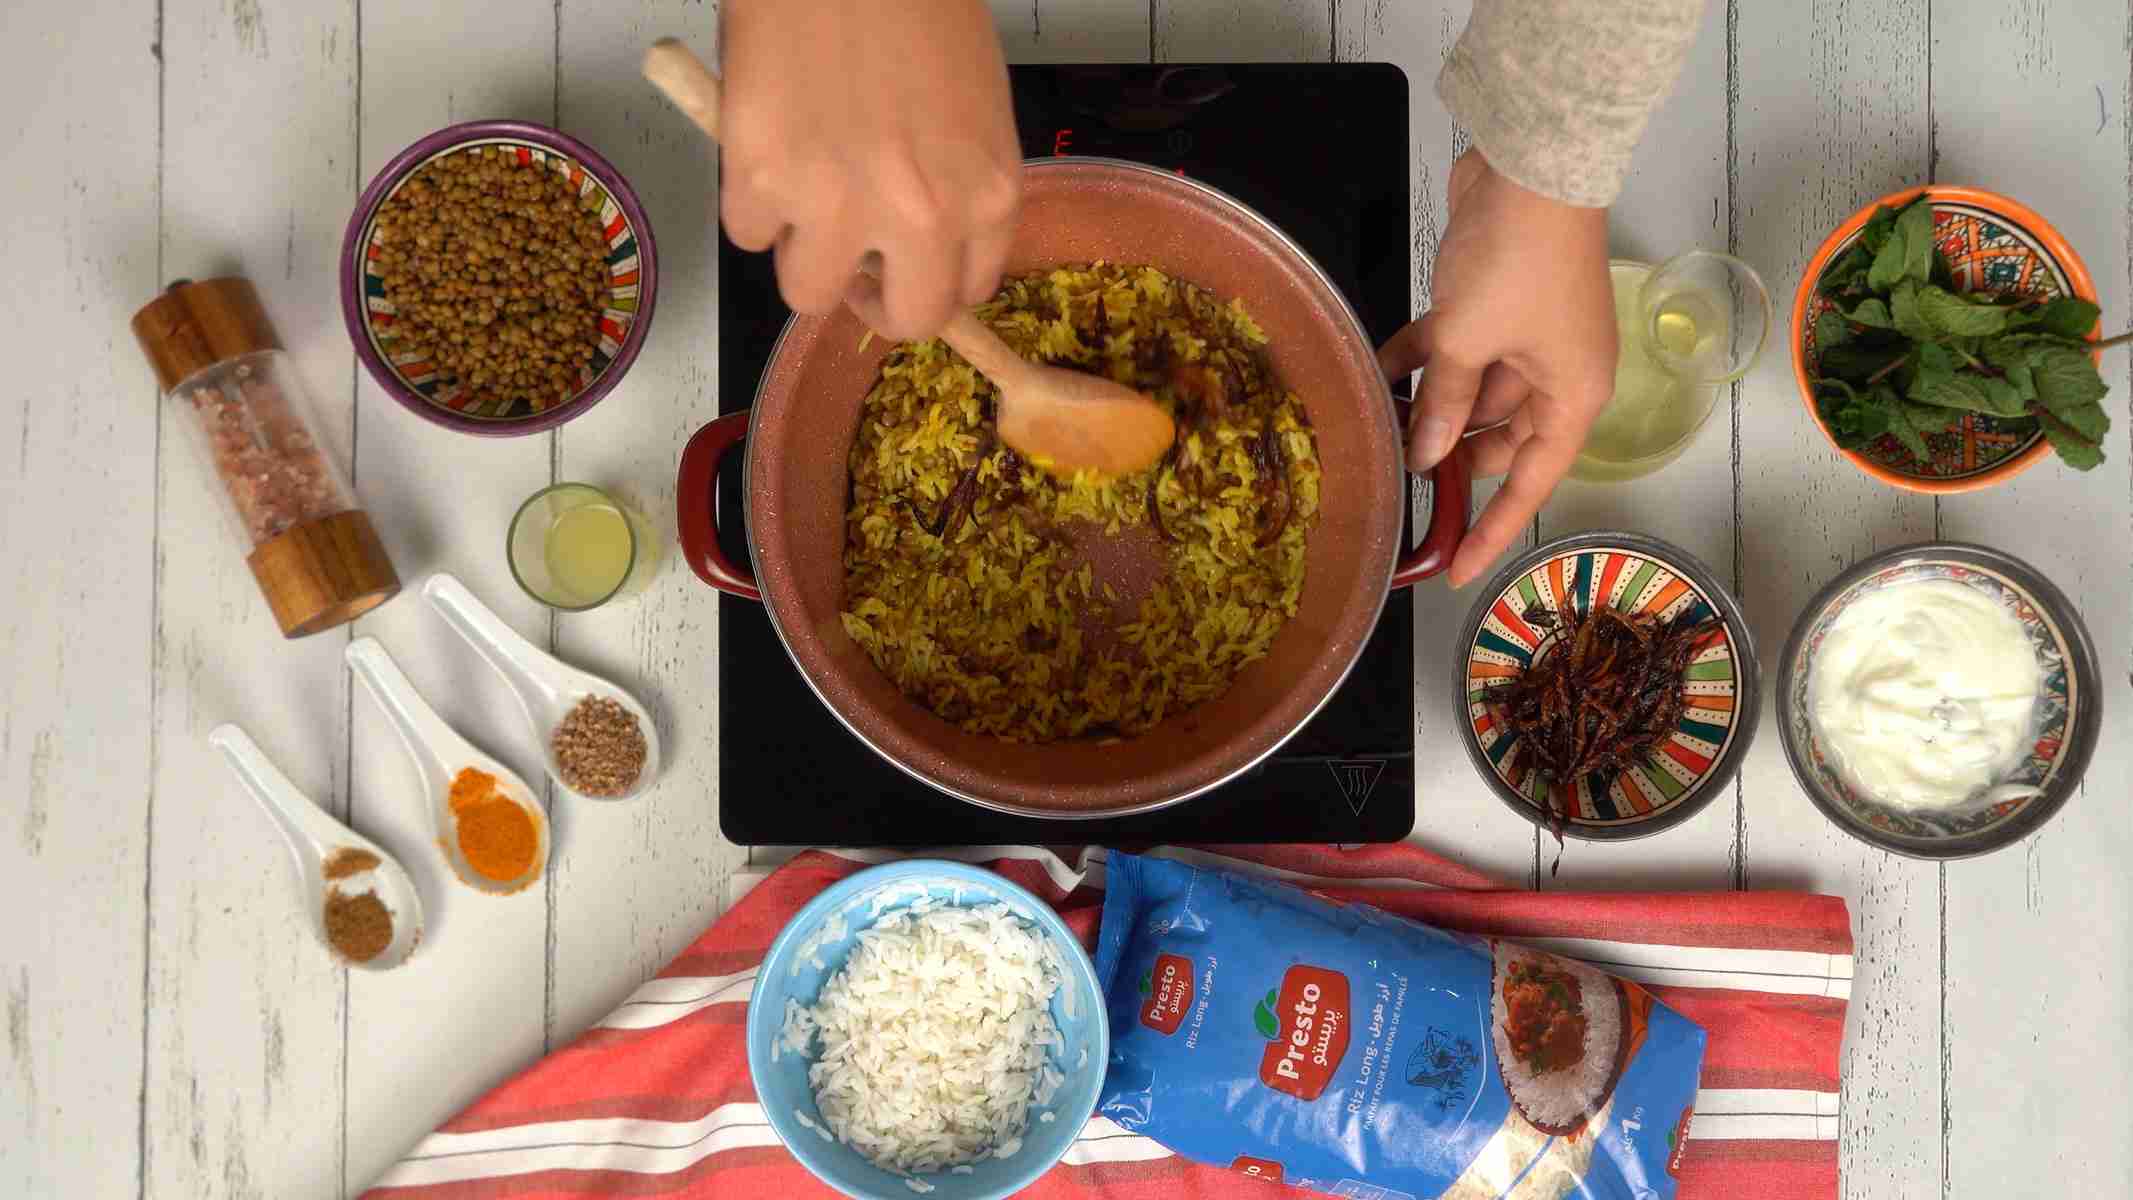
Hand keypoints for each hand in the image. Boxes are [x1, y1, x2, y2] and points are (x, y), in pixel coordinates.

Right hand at [718, 0, 1020, 340]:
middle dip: (873, 296)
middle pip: (902, 318)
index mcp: (987, 192)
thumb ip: (955, 177)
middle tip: (849, 263)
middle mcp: (922, 216)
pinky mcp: (761, 181)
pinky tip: (765, 142)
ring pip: (809, 290)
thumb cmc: (913, 2)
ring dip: (800, 249)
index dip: (929, 281)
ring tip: (799, 186)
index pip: (967, 290)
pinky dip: (748, 199)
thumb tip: (921, 236)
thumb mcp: (972, 100)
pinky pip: (748, 233)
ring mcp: (838, 206)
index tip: (905, 267)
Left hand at [1379, 149, 1616, 586]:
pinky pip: (1455, 350)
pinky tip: (1374, 374)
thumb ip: (1442, 402)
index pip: (1531, 484)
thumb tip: (1424, 455)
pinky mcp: (1496, 304)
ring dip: (1427, 406)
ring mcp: (1526, 338)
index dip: (1493, 531)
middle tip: (1398, 485)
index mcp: (1572, 397)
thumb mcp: (1469, 340)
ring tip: (1376, 431)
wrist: (1531, 163)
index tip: (1459, 572)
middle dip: (1450, 459)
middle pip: (1499, 440)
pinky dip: (1419, 360)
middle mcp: (1556, 374)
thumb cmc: (1519, 258)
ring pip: (1471, 393)